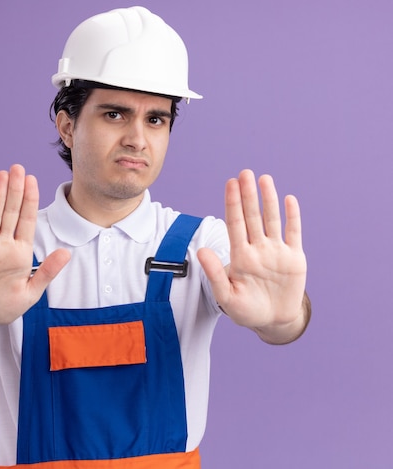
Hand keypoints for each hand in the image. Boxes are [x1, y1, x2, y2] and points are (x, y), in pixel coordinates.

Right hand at [0, 164, 70, 328]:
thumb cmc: (3, 306)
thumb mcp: (30, 292)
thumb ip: (47, 272)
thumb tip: (67, 253)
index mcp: (20, 252)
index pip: (27, 220)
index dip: (29, 200)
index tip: (33, 180)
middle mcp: (3, 244)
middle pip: (10, 212)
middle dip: (15, 190)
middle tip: (18, 168)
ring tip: (3, 174)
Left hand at [198, 170, 307, 342]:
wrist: (273, 321)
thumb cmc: (245, 310)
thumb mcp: (226, 295)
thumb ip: (215, 273)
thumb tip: (200, 251)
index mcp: (240, 256)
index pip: (235, 224)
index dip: (232, 204)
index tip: (230, 184)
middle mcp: (258, 248)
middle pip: (252, 217)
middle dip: (248, 195)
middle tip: (244, 173)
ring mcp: (276, 251)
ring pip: (272, 220)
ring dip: (269, 200)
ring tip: (264, 179)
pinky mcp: (294, 258)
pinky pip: (293, 233)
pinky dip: (292, 217)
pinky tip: (289, 199)